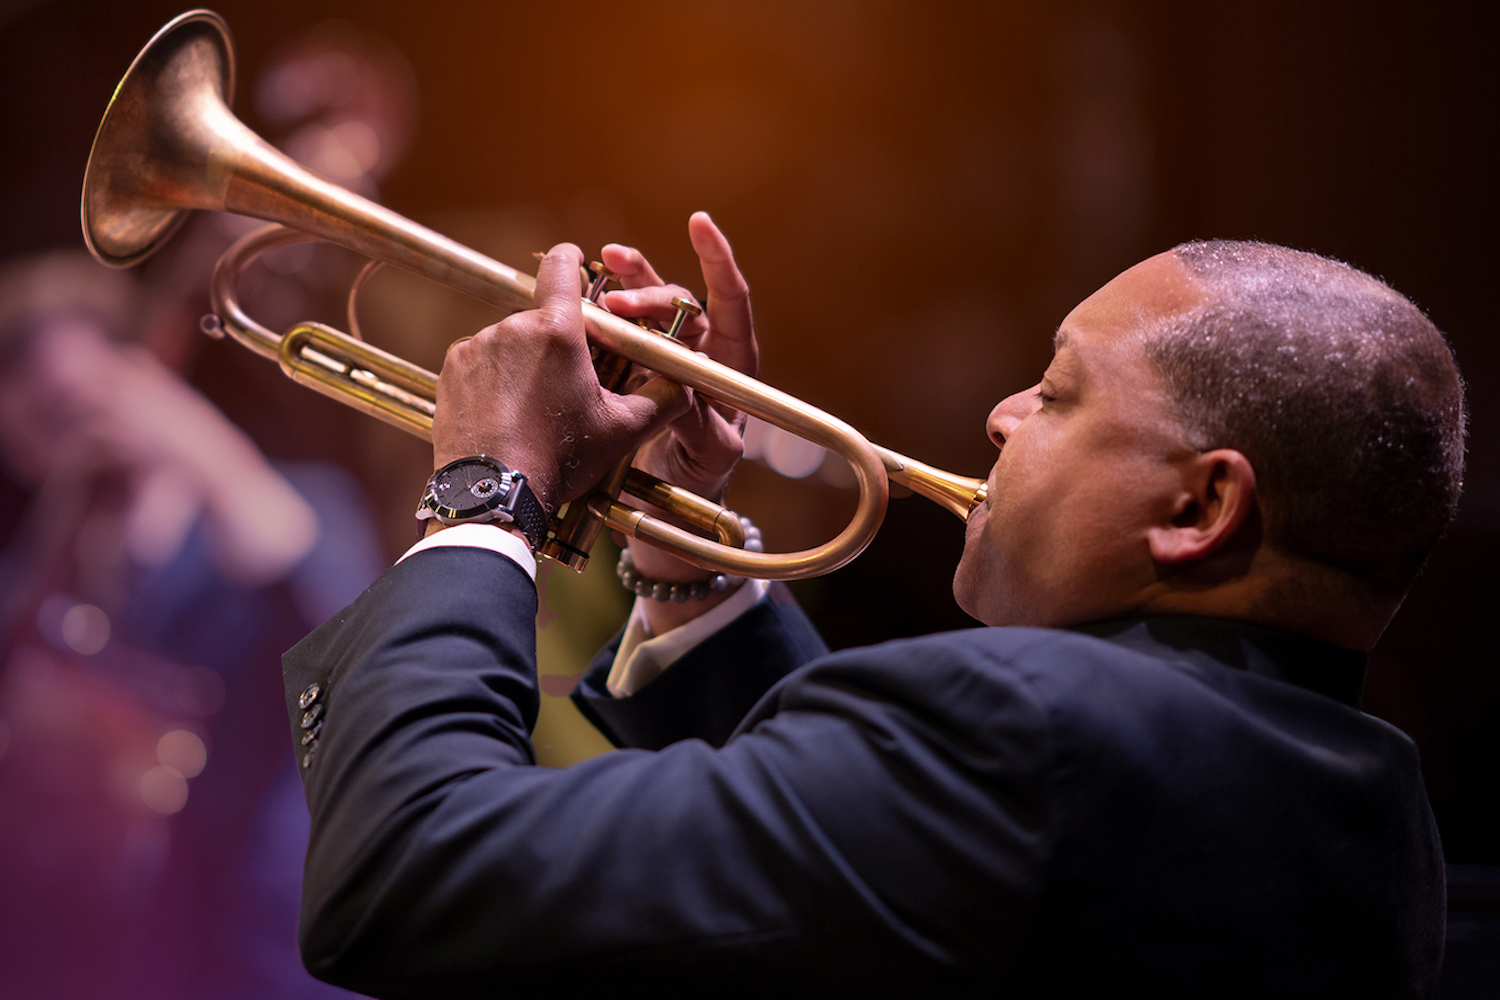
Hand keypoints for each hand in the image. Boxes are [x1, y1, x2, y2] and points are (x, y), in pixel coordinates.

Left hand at [433, 244, 689, 514]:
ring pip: (510, 342)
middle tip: (569, 384)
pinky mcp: (451, 370)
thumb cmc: (561, 459)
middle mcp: (512, 327)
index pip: (562, 264)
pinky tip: (506, 415)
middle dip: (557, 342)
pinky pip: (480, 362)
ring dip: (524, 364)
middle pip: (541, 318)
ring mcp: (476, 347)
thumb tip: (690, 381)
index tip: (580, 264)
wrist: (493, 496)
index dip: (574, 260)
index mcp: (558, 330)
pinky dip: (494, 380)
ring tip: (534, 410)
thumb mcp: (624, 431)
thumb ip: (664, 399)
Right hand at [600, 212, 757, 503]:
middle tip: (614, 304)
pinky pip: (617, 330)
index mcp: (730, 369)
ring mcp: (662, 358)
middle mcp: (698, 354)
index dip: (718, 261)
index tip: (699, 224)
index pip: (731, 303)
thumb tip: (684, 389)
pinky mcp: (629, 369)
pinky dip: (600, 312)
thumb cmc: (698, 483)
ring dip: (624, 285)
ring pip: (645, 307)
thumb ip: (701, 424)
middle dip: (647, 292)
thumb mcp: (709, 457)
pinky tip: (579, 300)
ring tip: (601, 272)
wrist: (662, 513)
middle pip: (678, 302)